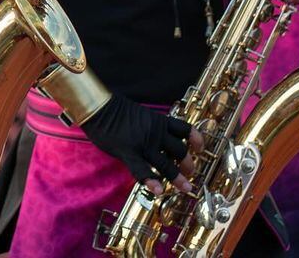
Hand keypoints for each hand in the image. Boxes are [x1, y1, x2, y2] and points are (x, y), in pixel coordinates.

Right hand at [81, 93, 203, 195]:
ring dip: (178, 177)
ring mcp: (143, 144)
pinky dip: (151, 181)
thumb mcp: (140, 114)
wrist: (98, 107)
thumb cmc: (115, 110)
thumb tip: (160, 138)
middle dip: (188, 163)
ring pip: (166, 163)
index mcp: (158, 121)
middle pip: (180, 149)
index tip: (200, 147)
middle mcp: (155, 133)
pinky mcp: (129, 153)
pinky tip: (158, 190)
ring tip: (185, 188)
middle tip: (190, 173)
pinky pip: (142, 169)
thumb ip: (152, 127)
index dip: (196, 138)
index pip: (184, 129)